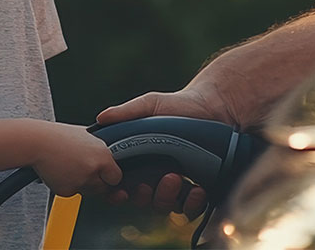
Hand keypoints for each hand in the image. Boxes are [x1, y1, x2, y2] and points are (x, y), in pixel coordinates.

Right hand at [29, 122, 121, 197]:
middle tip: (84, 168)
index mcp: (103, 155)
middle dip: (98, 182)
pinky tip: (63, 172)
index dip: (110, 175)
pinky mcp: (67, 191)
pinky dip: (70, 186)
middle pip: (104, 187)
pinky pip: (74, 193)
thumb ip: (102, 149)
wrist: (36, 143)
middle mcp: (93, 170)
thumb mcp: (87, 135)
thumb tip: (111, 158)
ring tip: (71, 167)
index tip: (106, 172)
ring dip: (84, 184)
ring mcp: (80, 181)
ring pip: (89, 191)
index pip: (116, 177)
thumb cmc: (59, 137)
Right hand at [94, 83, 234, 217]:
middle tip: (151, 181)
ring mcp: (178, 185)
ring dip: (167, 197)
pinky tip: (197, 190)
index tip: (121, 189)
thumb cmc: (180, 105)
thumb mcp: (151, 104)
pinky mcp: (199, 189)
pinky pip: (191, 209)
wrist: (213, 107)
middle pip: (142, 200)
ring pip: (165, 206)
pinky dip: (192, 204)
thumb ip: (126, 112)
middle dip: (144, 195)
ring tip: (176, 178)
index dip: (118, 192)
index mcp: (141, 160)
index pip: (123, 185)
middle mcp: (157, 175)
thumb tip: (102, 118)